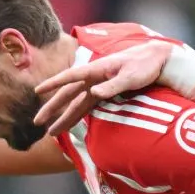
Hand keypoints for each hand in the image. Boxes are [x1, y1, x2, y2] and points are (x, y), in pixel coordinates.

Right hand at [33, 38, 173, 133]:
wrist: (157, 61)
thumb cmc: (144, 66)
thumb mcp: (130, 76)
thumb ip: (111, 85)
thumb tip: (92, 93)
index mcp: (96, 69)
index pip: (69, 77)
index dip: (53, 84)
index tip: (37, 90)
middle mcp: (93, 78)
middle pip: (68, 94)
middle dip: (52, 108)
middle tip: (37, 122)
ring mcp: (98, 85)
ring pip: (76, 103)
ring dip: (63, 117)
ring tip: (51, 132)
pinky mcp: (105, 92)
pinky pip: (87, 106)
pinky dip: (77, 115)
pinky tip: (69, 124)